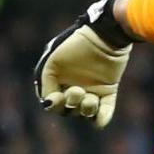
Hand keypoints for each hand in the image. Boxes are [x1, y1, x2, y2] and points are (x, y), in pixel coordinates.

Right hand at [34, 0, 131, 128]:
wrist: (103, 35)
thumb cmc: (74, 44)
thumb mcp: (52, 61)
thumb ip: (45, 83)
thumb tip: (48, 104)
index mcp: (58, 82)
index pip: (53, 104)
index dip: (54, 105)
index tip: (58, 97)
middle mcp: (73, 88)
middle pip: (68, 111)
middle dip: (71, 104)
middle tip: (77, 90)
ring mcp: (91, 91)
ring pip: (85, 113)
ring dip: (86, 109)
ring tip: (91, 98)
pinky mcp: (108, 92)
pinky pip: (104, 114)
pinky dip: (102, 118)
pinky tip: (100, 112)